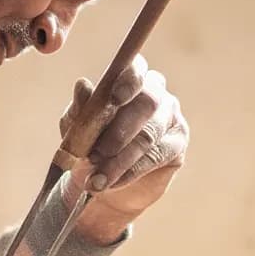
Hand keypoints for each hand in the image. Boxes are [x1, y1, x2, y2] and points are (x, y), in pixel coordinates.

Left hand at [59, 54, 188, 243]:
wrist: (102, 187)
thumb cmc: (90, 150)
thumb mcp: (77, 131)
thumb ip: (80, 110)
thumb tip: (83, 85)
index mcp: (130, 82)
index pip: (136, 68)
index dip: (129, 80)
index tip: (114, 98)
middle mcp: (155, 94)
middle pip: (147, 102)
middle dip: (119, 131)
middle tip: (94, 155)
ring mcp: (171, 119)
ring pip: (149, 135)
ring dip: (120, 160)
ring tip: (97, 179)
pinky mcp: (177, 146)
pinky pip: (155, 157)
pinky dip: (130, 172)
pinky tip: (112, 183)